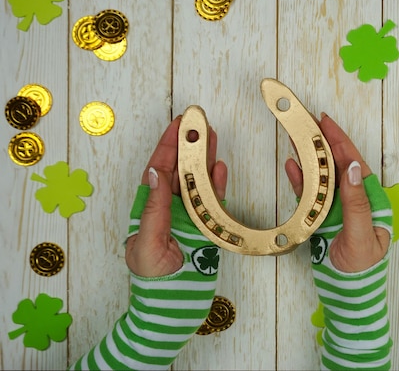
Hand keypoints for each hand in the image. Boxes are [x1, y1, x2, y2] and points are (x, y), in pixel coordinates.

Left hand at [125, 116, 227, 276]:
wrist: (172, 306)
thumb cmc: (152, 279)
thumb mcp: (147, 243)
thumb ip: (154, 209)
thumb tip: (156, 173)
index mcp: (148, 209)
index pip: (158, 169)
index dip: (167, 145)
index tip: (178, 125)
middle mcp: (169, 208)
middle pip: (179, 169)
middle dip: (188, 145)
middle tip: (198, 122)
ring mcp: (189, 216)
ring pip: (198, 180)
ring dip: (204, 158)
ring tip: (212, 136)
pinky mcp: (206, 227)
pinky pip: (214, 200)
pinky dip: (218, 183)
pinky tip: (219, 166)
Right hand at [285, 113, 389, 272]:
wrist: (347, 293)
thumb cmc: (361, 268)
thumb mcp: (362, 236)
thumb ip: (357, 203)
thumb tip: (354, 167)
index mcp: (370, 200)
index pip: (355, 163)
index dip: (341, 141)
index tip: (326, 122)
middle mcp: (354, 199)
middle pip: (337, 164)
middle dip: (323, 142)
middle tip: (307, 121)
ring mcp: (336, 207)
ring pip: (322, 175)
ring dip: (310, 156)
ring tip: (296, 135)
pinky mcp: (321, 217)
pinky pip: (309, 193)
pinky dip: (300, 179)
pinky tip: (292, 164)